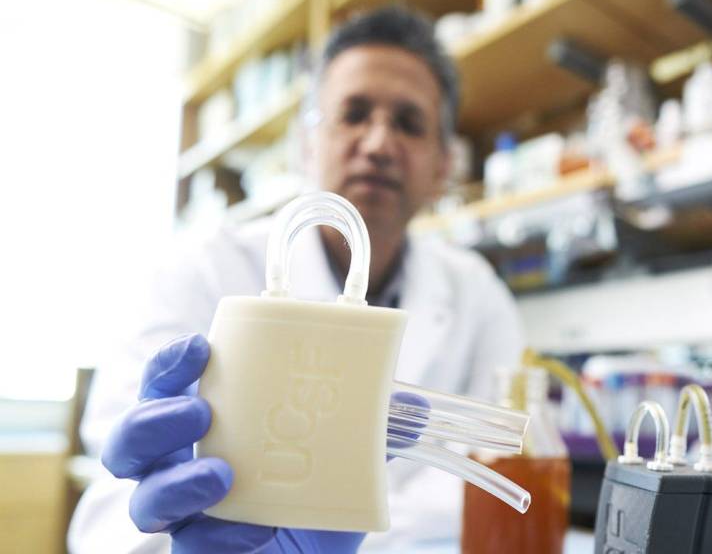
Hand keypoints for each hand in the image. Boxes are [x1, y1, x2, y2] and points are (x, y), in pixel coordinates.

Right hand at [101, 333, 378, 553]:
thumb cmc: (318, 501)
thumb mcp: (347, 460)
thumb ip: (372, 432)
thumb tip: (413, 405)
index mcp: (213, 425)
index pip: (167, 386)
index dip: (170, 365)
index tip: (198, 346)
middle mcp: (184, 466)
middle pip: (132, 438)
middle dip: (155, 417)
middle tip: (200, 410)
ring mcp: (185, 515)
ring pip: (143, 496)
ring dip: (176, 480)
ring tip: (222, 471)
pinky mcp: (196, 553)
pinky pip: (189, 545)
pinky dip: (219, 533)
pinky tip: (256, 529)